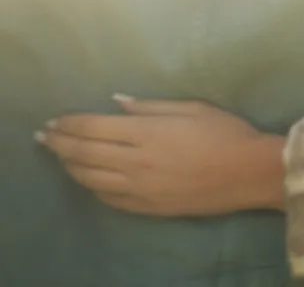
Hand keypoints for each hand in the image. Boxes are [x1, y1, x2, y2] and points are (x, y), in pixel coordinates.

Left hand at [36, 97, 286, 215]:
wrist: (251, 173)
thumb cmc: (228, 134)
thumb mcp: (194, 108)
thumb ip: (151, 106)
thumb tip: (116, 102)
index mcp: (148, 132)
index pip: (93, 127)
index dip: (69, 123)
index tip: (55, 120)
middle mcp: (136, 161)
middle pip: (84, 152)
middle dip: (59, 143)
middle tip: (45, 136)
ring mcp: (140, 188)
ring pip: (90, 178)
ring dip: (70, 165)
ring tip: (62, 156)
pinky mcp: (147, 206)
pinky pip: (108, 198)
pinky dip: (93, 187)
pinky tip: (89, 179)